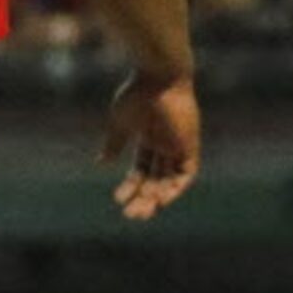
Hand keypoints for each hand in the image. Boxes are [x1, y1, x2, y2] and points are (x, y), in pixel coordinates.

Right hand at [100, 72, 200, 220]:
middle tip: (130, 215)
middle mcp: (165, 145)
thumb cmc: (136, 95)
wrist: (158, 78)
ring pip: (169, 180)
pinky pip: (186, 174)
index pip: (141, 170)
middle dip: (143, 198)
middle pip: (155, 179)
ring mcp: (178, 146)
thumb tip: (102, 163)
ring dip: (157, 198)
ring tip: (141, 212)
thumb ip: (113, 143)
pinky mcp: (190, 145)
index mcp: (148, 137)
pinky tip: (162, 201)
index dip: (130, 186)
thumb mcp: (120, 123)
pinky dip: (175, 188)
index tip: (117, 199)